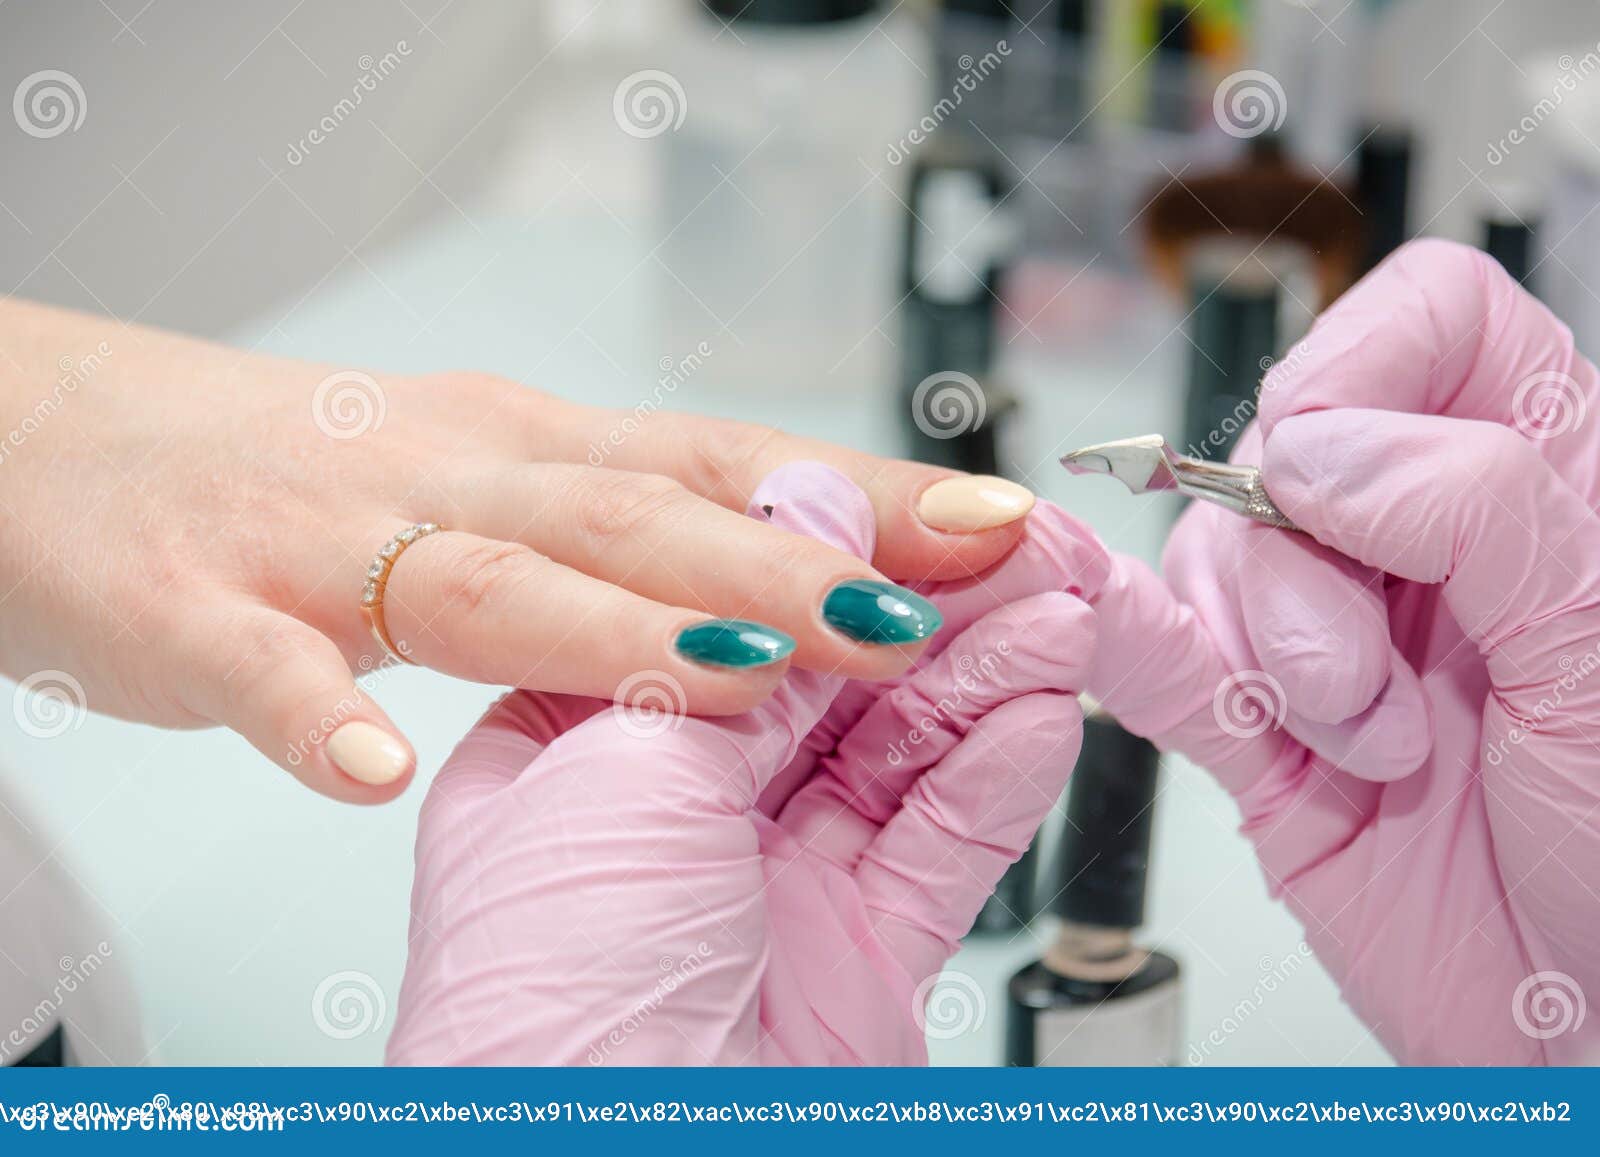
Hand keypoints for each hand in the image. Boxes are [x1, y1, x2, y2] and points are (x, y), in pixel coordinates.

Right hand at [0, 299, 1033, 801]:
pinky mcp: (193, 612)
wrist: (69, 443)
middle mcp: (454, 479)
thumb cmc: (308, 477)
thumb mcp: (494, 482)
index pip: (727, 466)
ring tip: (733, 680)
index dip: (863, 496)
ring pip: (485, 583)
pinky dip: (309, 715)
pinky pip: (255, 672)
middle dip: (785, 564)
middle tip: (916, 612)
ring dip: (614, 630)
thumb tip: (809, 553)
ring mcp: (324, 543)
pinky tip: (363, 770)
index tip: (998, 530)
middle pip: (639, 518)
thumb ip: (632, 527)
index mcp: (533, 451)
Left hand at [385, 463, 1106, 1063]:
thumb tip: (807, 503)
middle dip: (932, 608)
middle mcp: (673, 814)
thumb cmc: (549, 996)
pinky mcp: (853, 957)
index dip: (836, 556)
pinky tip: (1046, 711)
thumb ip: (742, 635)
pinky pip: (940, 846)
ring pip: (897, 755)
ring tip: (1063, 610)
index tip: (927, 509)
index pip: (728, 614)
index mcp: (580, 748)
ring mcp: (768, 887)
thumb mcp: (628, 760)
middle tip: (1027, 545)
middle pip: (827, 680)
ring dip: (985, 680)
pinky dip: (999, 778)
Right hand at [1088, 240, 1599, 1063]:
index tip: (1324, 462)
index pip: (1431, 324)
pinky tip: (1103, 637)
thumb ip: (1480, 512)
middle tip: (1362, 674)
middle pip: (1287, 446)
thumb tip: (1320, 444)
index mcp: (1548, 484)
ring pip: (1214, 555)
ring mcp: (1338, 639)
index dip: (1358, 362)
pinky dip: (1120, 641)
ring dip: (1263, 650)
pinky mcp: (1262, 735)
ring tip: (1357, 747)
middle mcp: (1429, 547)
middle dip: (1298, 563)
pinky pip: (1156, 661)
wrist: (1589, 1038)